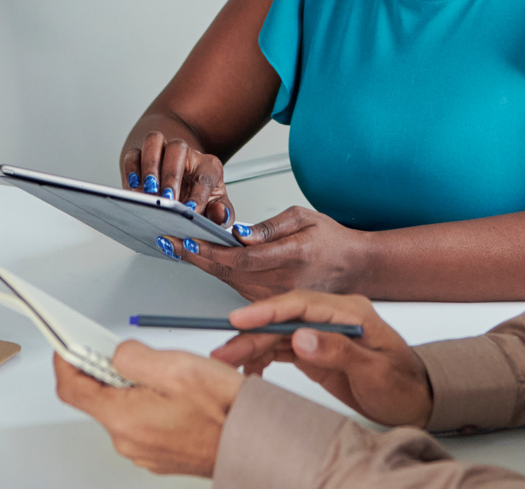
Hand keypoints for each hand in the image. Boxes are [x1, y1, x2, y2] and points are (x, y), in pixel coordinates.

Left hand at [53, 343, 242, 476]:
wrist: (255, 441)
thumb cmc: (224, 410)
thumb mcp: (176, 366)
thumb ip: (134, 356)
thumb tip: (116, 353)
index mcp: (124, 419)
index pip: (72, 389)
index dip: (65, 361)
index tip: (67, 345)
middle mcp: (128, 441)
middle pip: (99, 398)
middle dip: (109, 371)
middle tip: (134, 353)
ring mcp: (144, 451)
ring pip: (123, 409)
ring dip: (134, 387)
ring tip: (168, 375)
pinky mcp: (158, 453)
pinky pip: (142, 422)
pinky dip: (149, 403)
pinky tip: (176, 395)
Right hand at [121, 129, 232, 223]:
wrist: (185, 188)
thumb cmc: (201, 198)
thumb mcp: (216, 208)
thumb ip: (223, 214)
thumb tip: (220, 214)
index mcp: (208, 166)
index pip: (206, 174)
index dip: (200, 193)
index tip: (192, 210)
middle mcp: (185, 154)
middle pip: (178, 149)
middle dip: (171, 175)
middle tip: (167, 199)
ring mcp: (162, 153)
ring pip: (154, 141)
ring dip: (150, 165)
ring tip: (149, 191)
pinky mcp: (141, 158)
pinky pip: (133, 154)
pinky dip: (131, 169)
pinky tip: (133, 188)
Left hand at [174, 206, 368, 299]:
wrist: (353, 268)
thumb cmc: (330, 240)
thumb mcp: (304, 218)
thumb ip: (270, 226)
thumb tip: (240, 234)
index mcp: (291, 257)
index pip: (240, 259)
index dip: (209, 252)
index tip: (187, 241)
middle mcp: (282, 284)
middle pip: (228, 274)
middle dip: (196, 257)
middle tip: (171, 242)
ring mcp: (277, 299)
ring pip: (230, 284)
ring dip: (204, 267)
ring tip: (180, 248)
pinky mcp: (273, 306)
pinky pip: (239, 291)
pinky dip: (219, 276)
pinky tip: (203, 262)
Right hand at [209, 291, 433, 427]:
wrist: (415, 401)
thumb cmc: (403, 384)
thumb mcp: (375, 370)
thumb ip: (338, 351)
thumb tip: (301, 336)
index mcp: (349, 311)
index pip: (301, 304)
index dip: (268, 310)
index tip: (241, 319)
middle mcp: (331, 318)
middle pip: (283, 320)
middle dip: (251, 334)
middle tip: (224, 350)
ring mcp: (321, 333)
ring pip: (277, 335)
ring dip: (251, 348)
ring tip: (227, 362)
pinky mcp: (315, 350)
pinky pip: (281, 349)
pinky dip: (262, 359)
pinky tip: (250, 371)